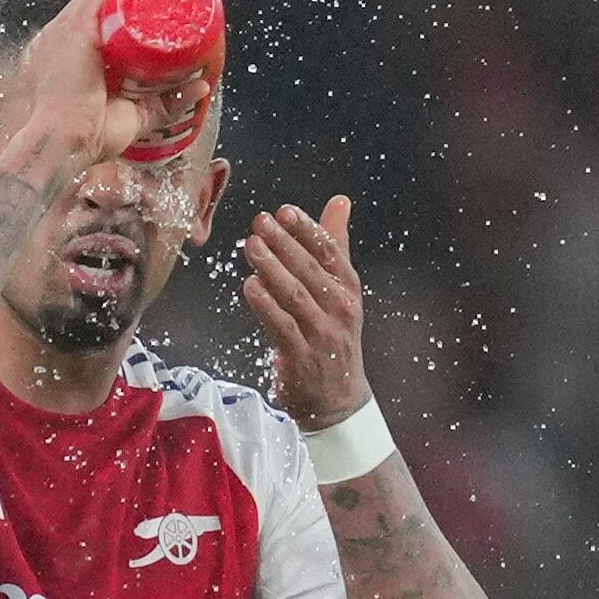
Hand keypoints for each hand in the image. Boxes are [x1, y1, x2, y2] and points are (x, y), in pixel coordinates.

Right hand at [19, 0, 211, 166]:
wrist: (62, 143)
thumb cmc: (87, 138)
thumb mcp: (134, 117)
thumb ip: (165, 104)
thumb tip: (200, 88)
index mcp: (67, 62)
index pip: (94, 27)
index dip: (122, 18)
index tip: (150, 15)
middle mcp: (60, 42)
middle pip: (99, 6)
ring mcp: (65, 32)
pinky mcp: (75, 27)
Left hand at [242, 195, 371, 429]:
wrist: (338, 398)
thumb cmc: (333, 337)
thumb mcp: (340, 290)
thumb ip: (335, 245)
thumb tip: (340, 201)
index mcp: (348, 289)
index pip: (330, 252)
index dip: (307, 230)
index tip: (284, 211)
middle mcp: (340, 308)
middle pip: (311, 269)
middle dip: (285, 243)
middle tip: (260, 223)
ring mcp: (322, 333)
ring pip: (295, 294)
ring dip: (272, 268)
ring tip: (251, 246)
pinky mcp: (301, 355)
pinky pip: (281, 325)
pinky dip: (266, 305)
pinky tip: (250, 285)